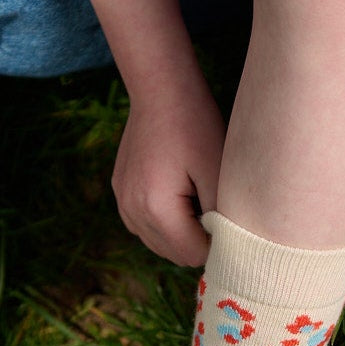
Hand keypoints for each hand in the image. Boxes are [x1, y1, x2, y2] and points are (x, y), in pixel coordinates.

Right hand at [112, 69, 224, 267]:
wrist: (160, 90)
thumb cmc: (196, 126)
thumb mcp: (218, 173)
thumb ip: (220, 219)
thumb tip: (221, 252)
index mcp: (157, 209)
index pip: (194, 255)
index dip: (216, 242)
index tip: (225, 214)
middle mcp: (133, 212)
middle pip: (175, 254)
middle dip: (197, 239)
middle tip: (210, 200)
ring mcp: (122, 203)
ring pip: (159, 244)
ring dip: (180, 232)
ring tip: (193, 194)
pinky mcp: (119, 193)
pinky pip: (145, 226)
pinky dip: (163, 221)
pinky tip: (176, 193)